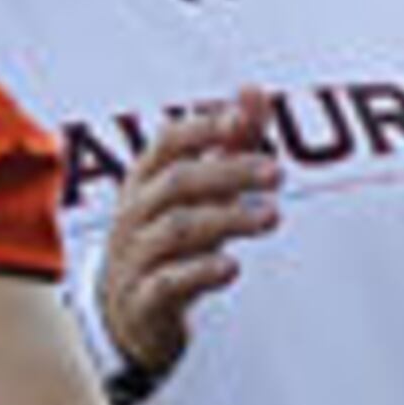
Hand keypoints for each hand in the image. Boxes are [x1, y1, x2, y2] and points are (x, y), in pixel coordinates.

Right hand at [99, 87, 283, 380]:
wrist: (126, 313)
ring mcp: (135, 256)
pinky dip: (199, 273)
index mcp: (146, 178)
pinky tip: (232, 267)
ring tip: (272, 216)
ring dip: (227, 219)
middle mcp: (136, 211)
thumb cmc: (169, 236)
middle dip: (229, 172)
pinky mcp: (143, 300)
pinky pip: (167, 283)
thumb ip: (230, 141)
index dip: (204, 128)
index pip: (169, 142)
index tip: (242, 120)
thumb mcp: (198, 189)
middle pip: (179, 182)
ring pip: (176, 230)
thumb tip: (254, 91)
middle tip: (277, 172)